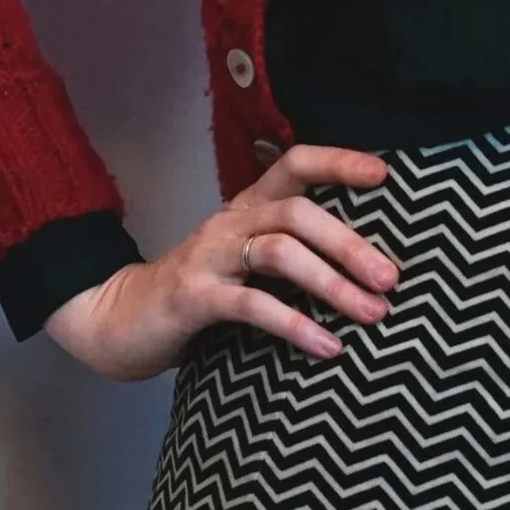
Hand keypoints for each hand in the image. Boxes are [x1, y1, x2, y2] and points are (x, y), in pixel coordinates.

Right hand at [43, 144, 397, 381]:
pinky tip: (328, 347)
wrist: (119, 318)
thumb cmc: (200, 291)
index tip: (385, 175)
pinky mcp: (192, 298)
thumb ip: (293, 255)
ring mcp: (208, 258)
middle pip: (297, 213)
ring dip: (332, 284)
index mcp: (248, 207)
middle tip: (390, 279)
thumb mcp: (246, 263)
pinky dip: (294, 325)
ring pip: (279, 253)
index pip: (295, 165)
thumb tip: (371, 270)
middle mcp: (230, 222)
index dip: (338, 162)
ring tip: (372, 314)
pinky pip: (250, 305)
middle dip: (349, 244)